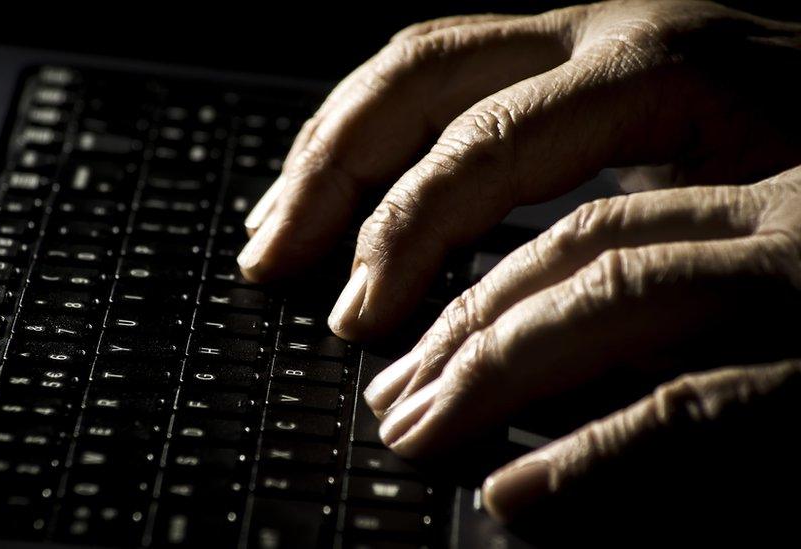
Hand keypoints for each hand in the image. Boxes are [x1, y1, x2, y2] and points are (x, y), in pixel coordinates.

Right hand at [236, 0, 800, 339]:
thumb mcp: (784, 235)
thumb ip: (650, 278)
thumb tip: (526, 356)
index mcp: (655, 66)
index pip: (482, 145)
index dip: (403, 234)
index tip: (358, 318)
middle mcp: (603, 32)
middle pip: (421, 78)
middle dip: (332, 175)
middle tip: (271, 259)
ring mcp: (584, 37)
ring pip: (419, 66)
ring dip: (334, 146)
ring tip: (278, 222)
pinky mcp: (574, 66)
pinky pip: (448, 81)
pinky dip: (379, 137)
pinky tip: (353, 187)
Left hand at [362, 172, 800, 540]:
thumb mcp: (751, 298)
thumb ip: (645, 324)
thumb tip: (524, 376)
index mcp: (750, 181)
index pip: (572, 200)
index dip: (462, 256)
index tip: (388, 317)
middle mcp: (768, 209)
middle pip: (572, 242)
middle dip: (460, 319)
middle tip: (389, 393)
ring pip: (612, 296)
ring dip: (495, 369)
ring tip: (417, 429)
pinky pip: (697, 408)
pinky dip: (596, 452)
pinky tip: (517, 490)